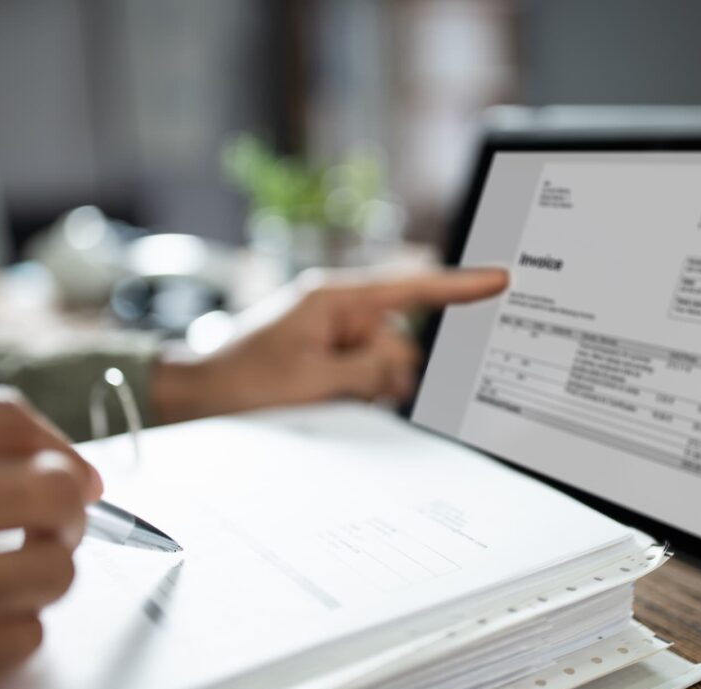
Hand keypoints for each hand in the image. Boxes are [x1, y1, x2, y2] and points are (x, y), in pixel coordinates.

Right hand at [0, 388, 101, 688]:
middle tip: (54, 527)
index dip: (57, 448)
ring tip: (5, 576)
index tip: (74, 476)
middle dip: (69, 512)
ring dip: (45, 574)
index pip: (2, 421)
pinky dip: (13, 631)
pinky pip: (25, 636)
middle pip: (50, 491)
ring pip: (54, 570)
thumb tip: (89, 483)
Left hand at [153, 267, 507, 420]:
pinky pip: (370, 377)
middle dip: (383, 372)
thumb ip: (368, 371)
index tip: (500, 278)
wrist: (200, 394)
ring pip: (387, 366)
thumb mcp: (312, 379)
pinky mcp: (334, 357)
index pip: (411, 289)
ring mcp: (339, 336)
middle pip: (400, 343)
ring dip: (368, 387)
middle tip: (339, 387)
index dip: (460, 287)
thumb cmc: (244, 378)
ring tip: (320, 393)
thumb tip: (400, 367)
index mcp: (337, 298)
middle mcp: (343, 312)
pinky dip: (359, 392)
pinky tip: (324, 397)